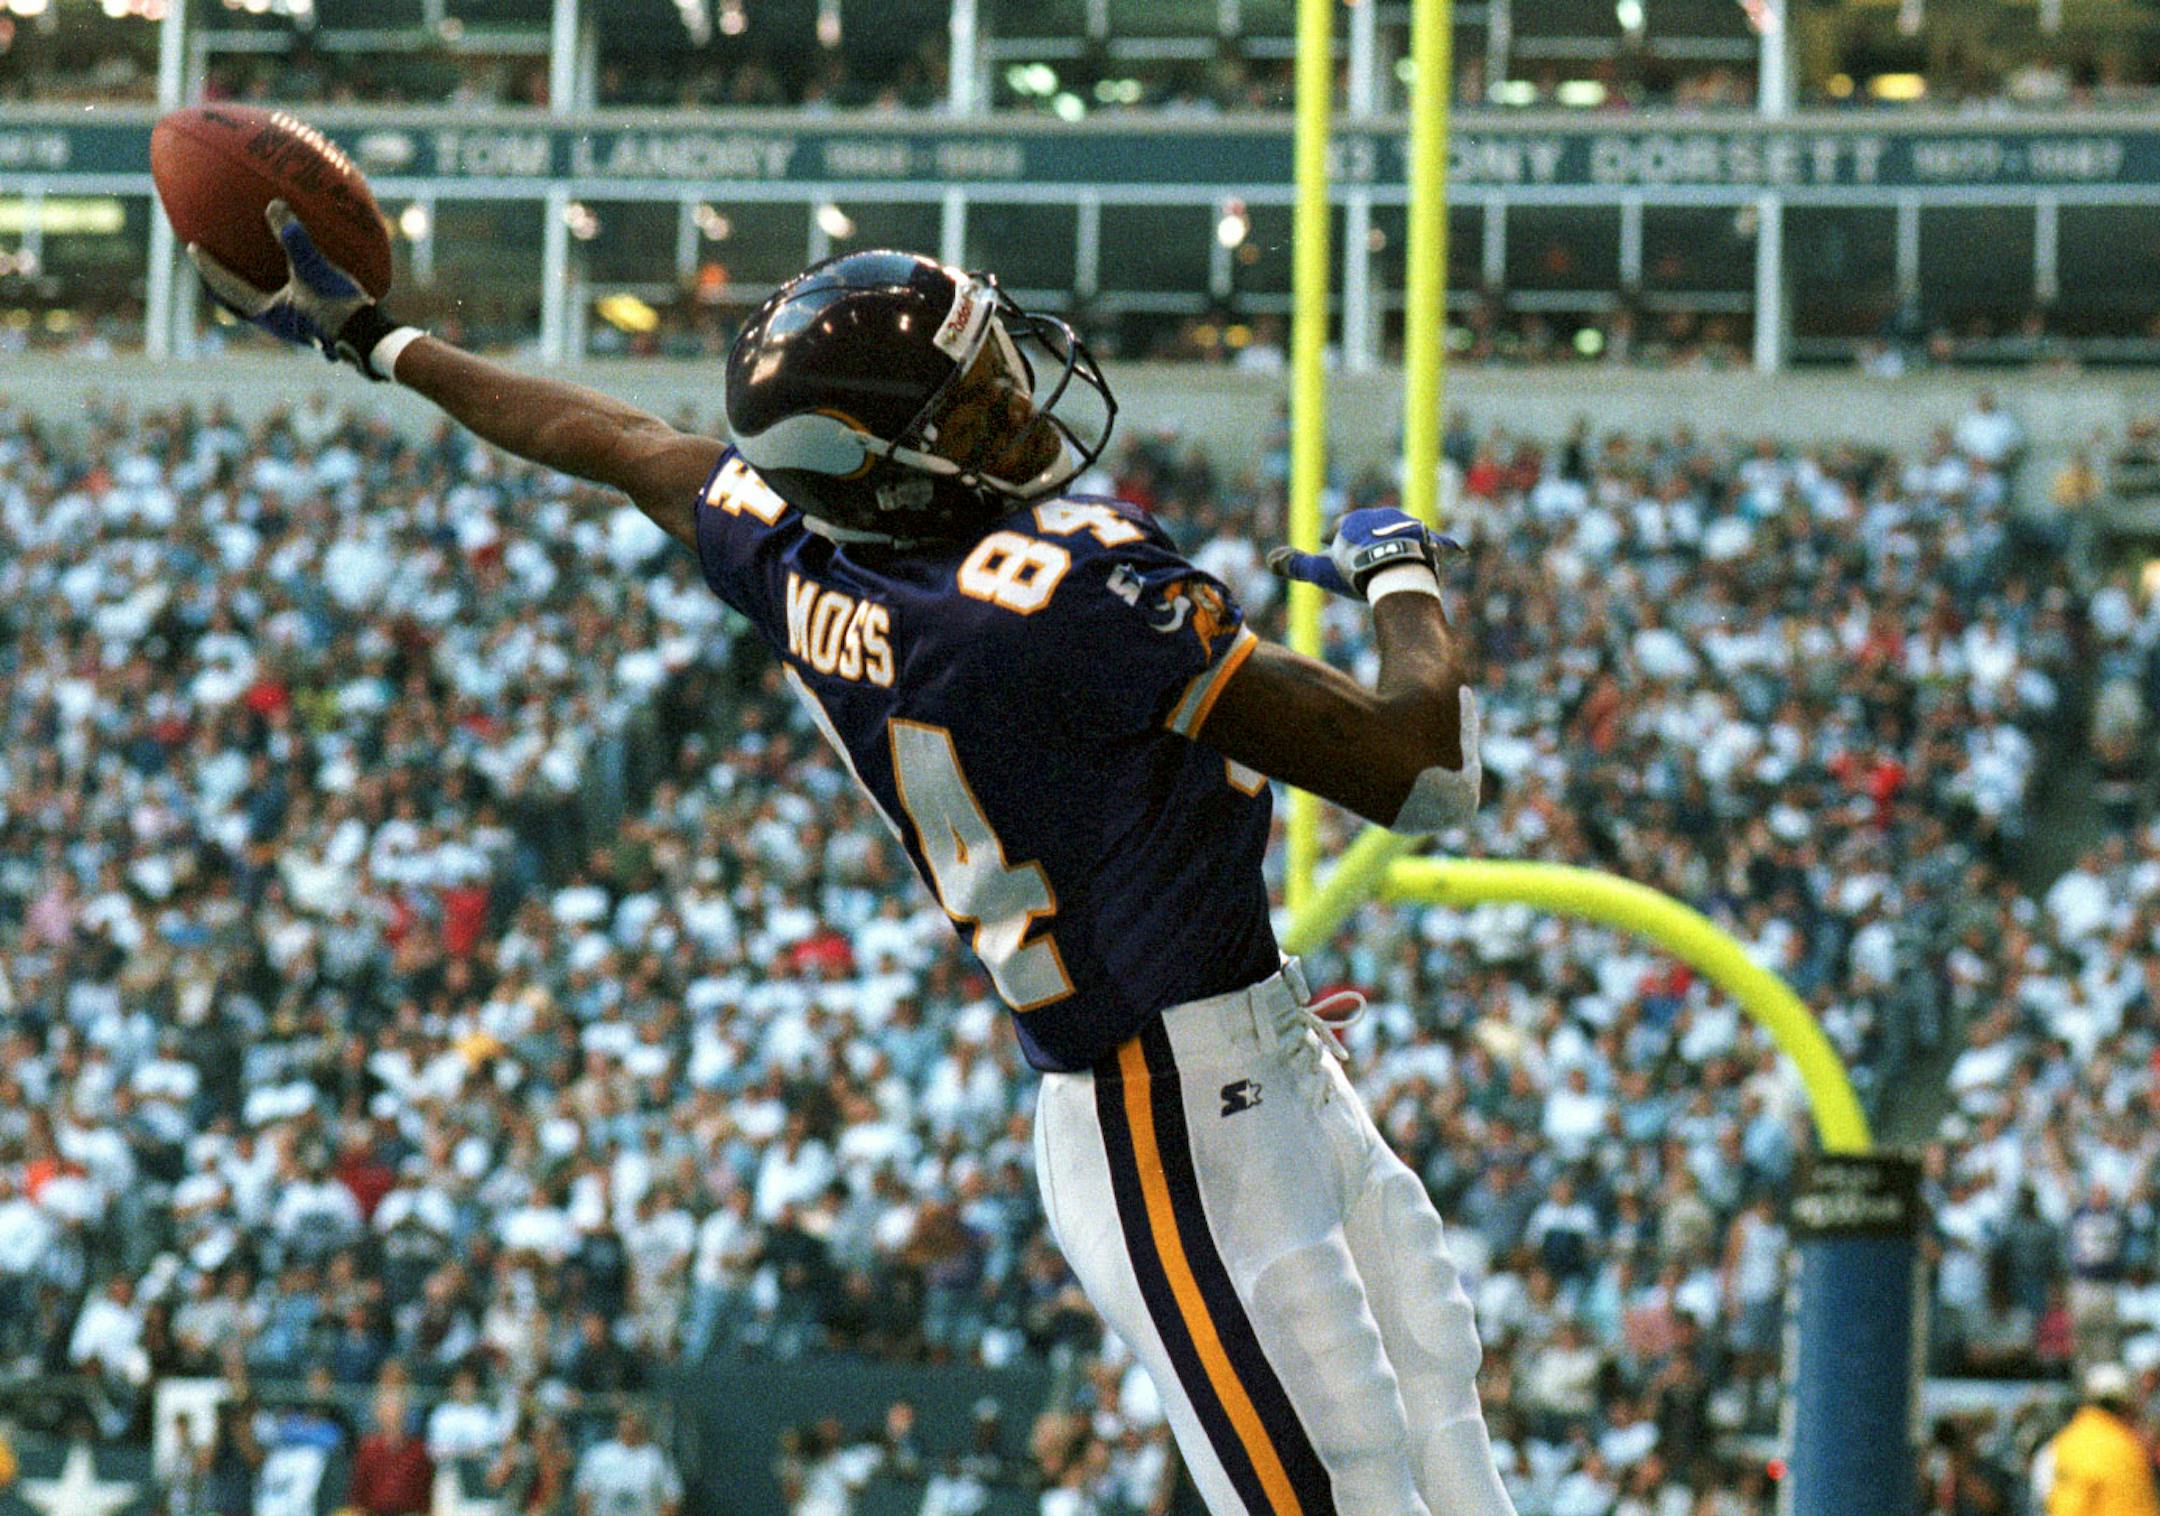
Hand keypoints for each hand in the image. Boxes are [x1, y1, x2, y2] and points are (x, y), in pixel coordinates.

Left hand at [189, 200, 396, 377]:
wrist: (370, 339)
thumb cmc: (338, 307)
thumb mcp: (313, 269)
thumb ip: (293, 238)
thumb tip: (274, 205)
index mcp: (266, 313)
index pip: (227, 286)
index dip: (209, 266)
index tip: (192, 246)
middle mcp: (276, 322)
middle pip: (239, 298)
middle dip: (225, 279)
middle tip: (212, 258)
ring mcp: (296, 325)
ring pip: (265, 300)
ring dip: (253, 283)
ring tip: (248, 264)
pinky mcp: (316, 323)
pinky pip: (290, 298)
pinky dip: (283, 283)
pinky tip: (296, 273)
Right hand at [1266, 507, 1461, 600]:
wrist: (1397, 572)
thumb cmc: (1356, 572)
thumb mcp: (1322, 571)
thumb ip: (1296, 566)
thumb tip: (1270, 559)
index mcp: (1353, 521)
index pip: (1340, 528)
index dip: (1334, 538)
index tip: (1330, 545)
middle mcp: (1380, 516)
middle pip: (1368, 527)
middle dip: (1363, 538)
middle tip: (1361, 553)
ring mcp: (1407, 524)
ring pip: (1397, 532)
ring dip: (1393, 541)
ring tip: (1392, 558)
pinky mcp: (1429, 536)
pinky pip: (1434, 541)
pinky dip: (1437, 548)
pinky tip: (1453, 556)